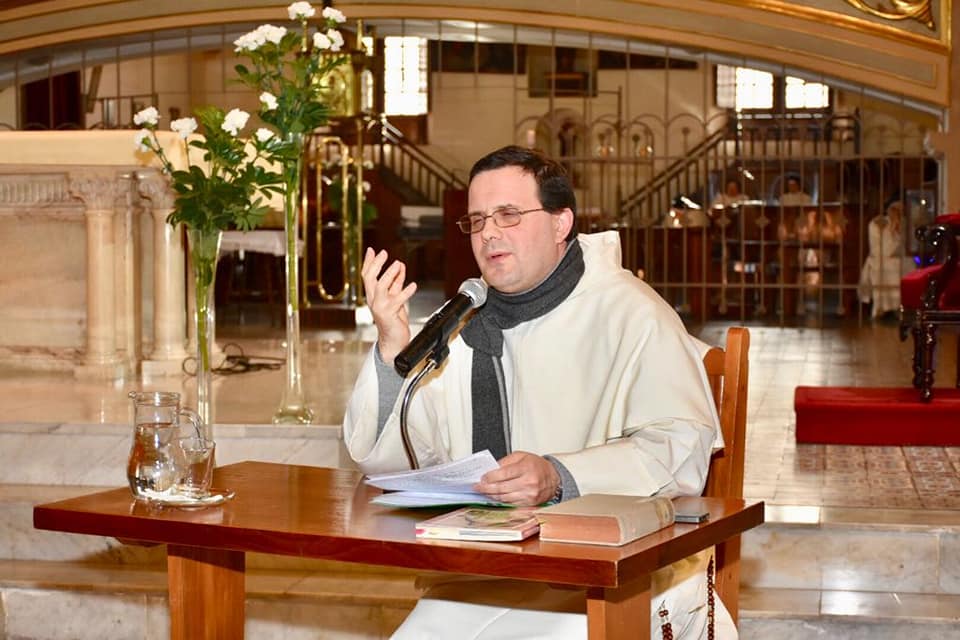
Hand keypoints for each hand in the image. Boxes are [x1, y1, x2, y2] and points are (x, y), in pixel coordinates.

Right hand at [361, 248, 417, 363]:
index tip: (372, 250)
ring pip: (381, 286)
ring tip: (399, 264)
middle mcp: (373, 300)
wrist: (393, 341)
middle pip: (370, 278)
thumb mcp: (395, 298)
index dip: (369, 262)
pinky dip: (406, 291)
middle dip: (376, 264)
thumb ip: (396, 283)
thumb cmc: (394, 320)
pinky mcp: (388, 314)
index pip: (367, 276)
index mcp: (373, 295)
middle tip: (384, 253)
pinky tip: (413, 286)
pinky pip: (397, 300)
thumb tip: (399, 267)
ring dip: (390, 274)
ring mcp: (379, 307)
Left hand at [474, 451, 560, 506]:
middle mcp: (528, 482)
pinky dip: (502, 501)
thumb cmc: (538, 466)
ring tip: (484, 492)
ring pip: (505, 498)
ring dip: (492, 495)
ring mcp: (529, 495)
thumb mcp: (521, 456)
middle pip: (501, 487)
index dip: (489, 477)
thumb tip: (490, 469)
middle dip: (486, 488)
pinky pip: (511, 503)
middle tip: (477, 487)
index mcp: (526, 468)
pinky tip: (495, 497)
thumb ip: (506, 462)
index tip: (481, 478)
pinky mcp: (530, 504)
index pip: (502, 474)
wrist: (554, 477)